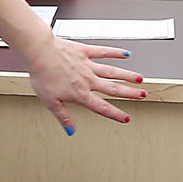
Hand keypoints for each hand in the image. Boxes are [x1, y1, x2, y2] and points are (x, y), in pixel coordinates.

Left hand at [25, 37, 144, 132]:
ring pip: (112, 71)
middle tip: (143, 95)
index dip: (115, 114)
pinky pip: (103, 52)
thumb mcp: (50, 101)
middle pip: (113, 88)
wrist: (39, 52)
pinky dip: (115, 52)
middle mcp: (88, 79)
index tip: (126, 118)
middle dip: (130, 93)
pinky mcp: (85, 51)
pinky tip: (125, 54)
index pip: (102, 107)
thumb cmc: (42, 74)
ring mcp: (88, 64)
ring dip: (127, 75)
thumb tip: (70, 130)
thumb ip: (63, 116)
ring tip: (140, 79)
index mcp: (80, 93)